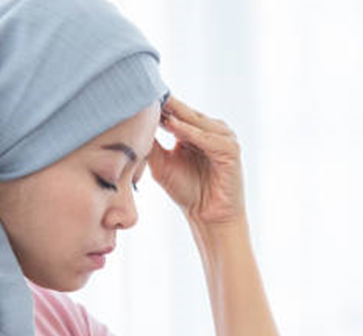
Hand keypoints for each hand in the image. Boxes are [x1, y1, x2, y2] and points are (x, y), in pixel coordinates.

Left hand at [149, 96, 245, 226]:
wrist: (208, 217)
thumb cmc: (187, 192)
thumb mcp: (161, 164)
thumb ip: (151, 145)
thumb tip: (130, 127)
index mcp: (197, 131)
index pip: (177, 112)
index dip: (159, 105)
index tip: (137, 93)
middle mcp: (212, 130)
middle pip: (187, 113)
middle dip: (167, 104)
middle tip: (146, 90)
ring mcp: (224, 138)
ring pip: (197, 122)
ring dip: (178, 114)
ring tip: (158, 104)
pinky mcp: (231, 150)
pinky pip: (208, 138)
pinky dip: (192, 132)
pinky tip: (174, 126)